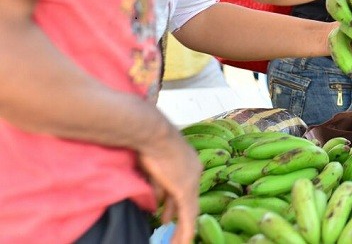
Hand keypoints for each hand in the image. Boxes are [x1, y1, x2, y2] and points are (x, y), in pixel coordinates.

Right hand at [138, 125, 201, 243]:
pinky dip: (184, 232)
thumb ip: (155, 179)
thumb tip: (154, 196)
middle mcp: (193, 171)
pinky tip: (181, 243)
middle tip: (169, 226)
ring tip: (176, 242)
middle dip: (177, 215)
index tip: (168, 214)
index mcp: (188, 161)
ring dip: (181, 229)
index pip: (183, 187)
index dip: (174, 203)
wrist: (151, 131)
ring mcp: (191, 181)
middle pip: (188, 200)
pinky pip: (187, 217)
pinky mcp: (185, 190)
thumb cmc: (146, 139)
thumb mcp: (151, 161)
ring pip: (189, 212)